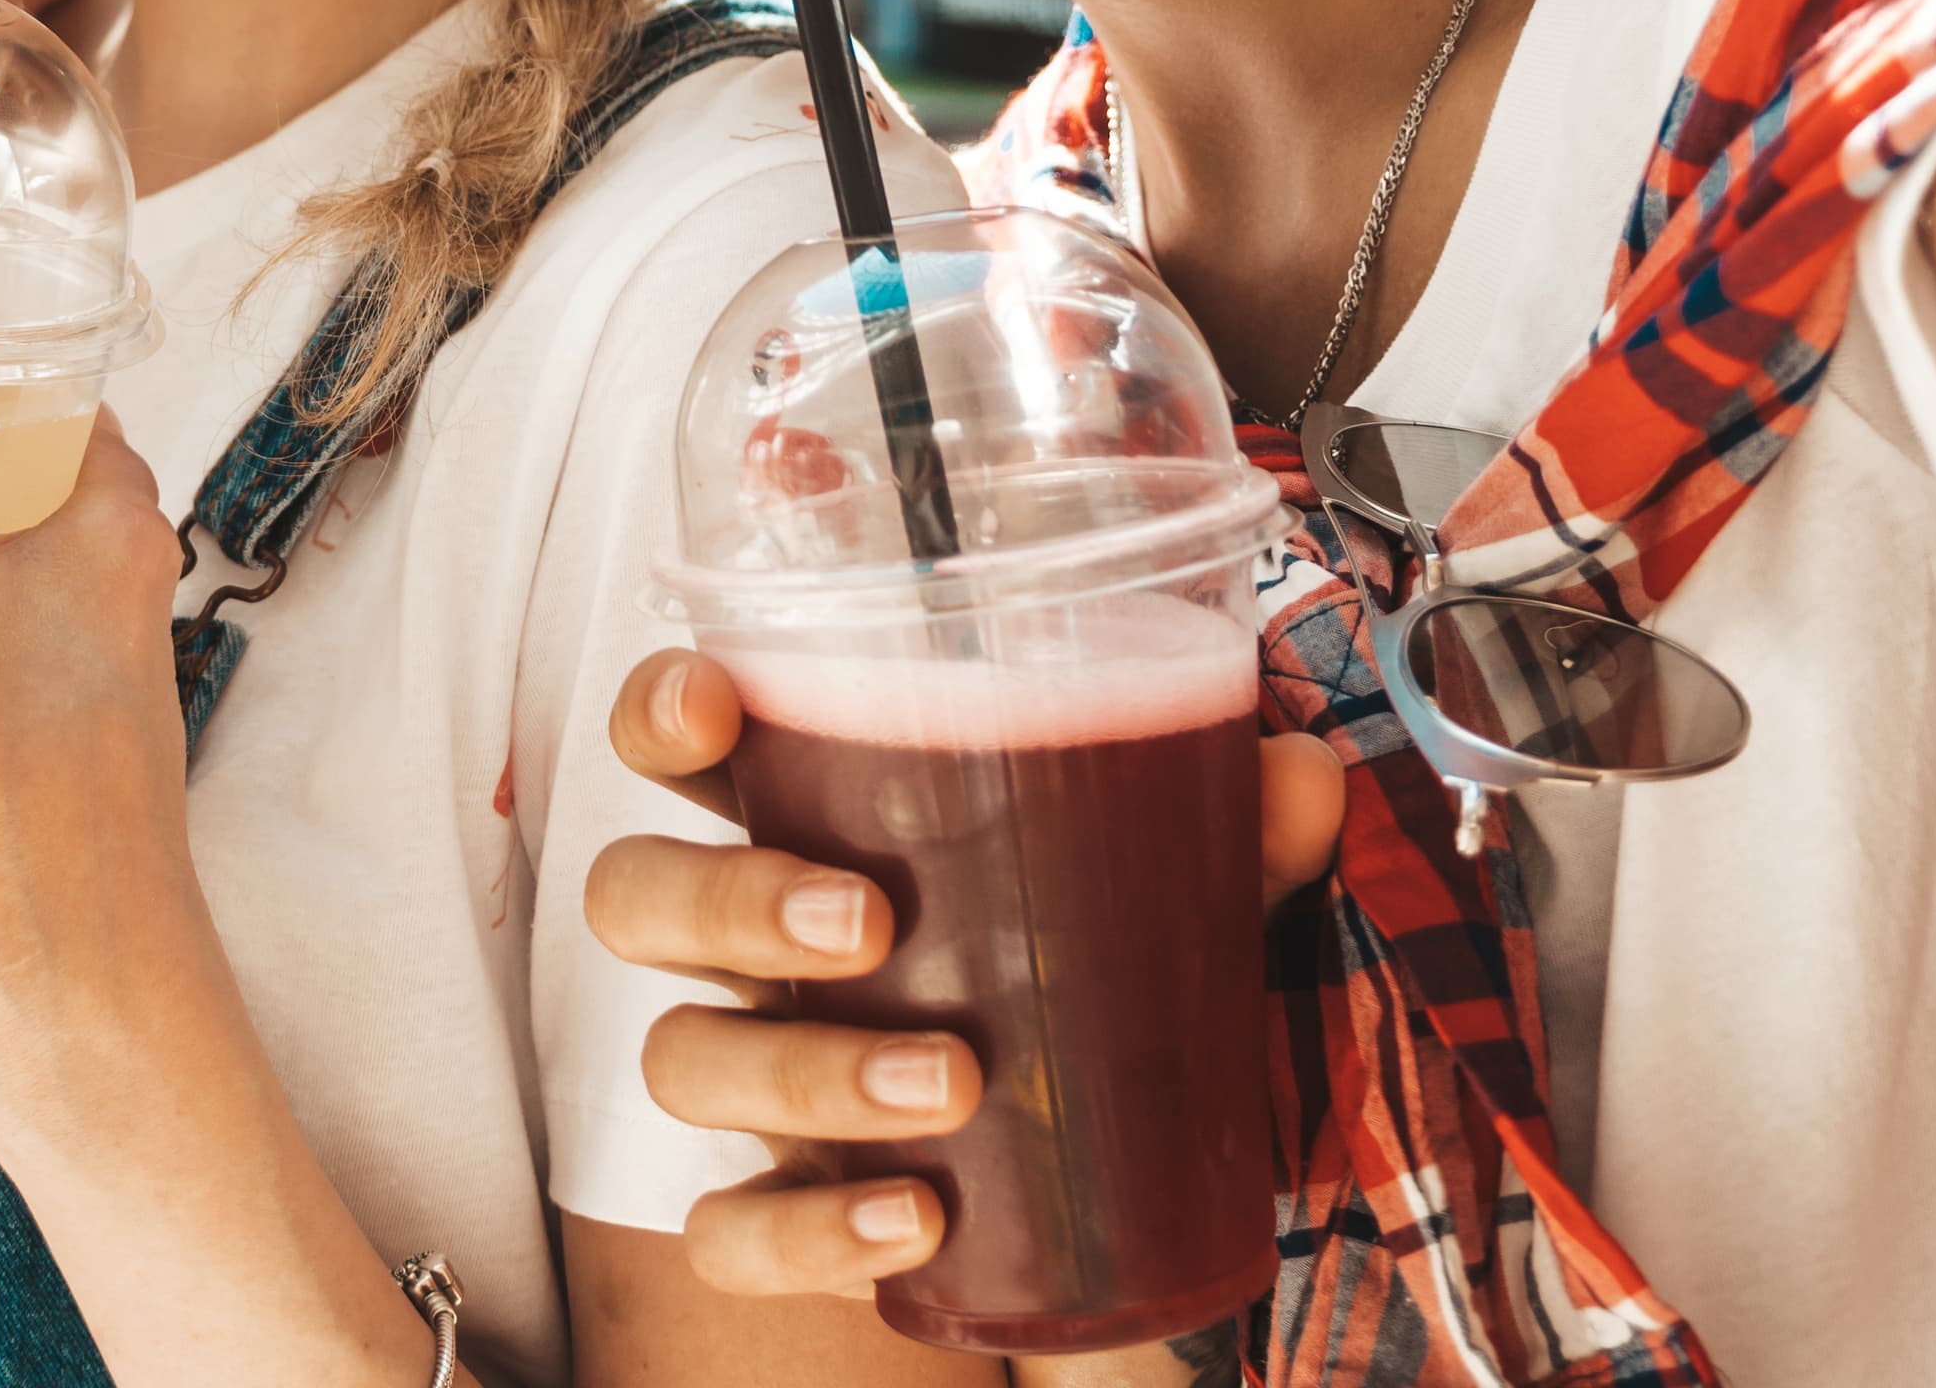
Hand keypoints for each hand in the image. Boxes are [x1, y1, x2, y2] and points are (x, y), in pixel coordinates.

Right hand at [586, 649, 1346, 1298]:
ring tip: (943, 1083)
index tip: (715, 704)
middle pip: (637, 896)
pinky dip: (805, 1230)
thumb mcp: (1170, 907)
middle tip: (864, 922)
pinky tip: (910, 1222)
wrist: (1125, 1206)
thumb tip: (1298, 775)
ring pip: (681, 1056)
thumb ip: (1228, 837)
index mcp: (815, 828)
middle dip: (728, 900)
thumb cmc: (1095, 996)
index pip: (677, 746)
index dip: (660, 713)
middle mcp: (755, 948)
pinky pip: (729, 1231)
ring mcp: (761, 1081)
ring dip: (801, 1068)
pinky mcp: (788, 1216)